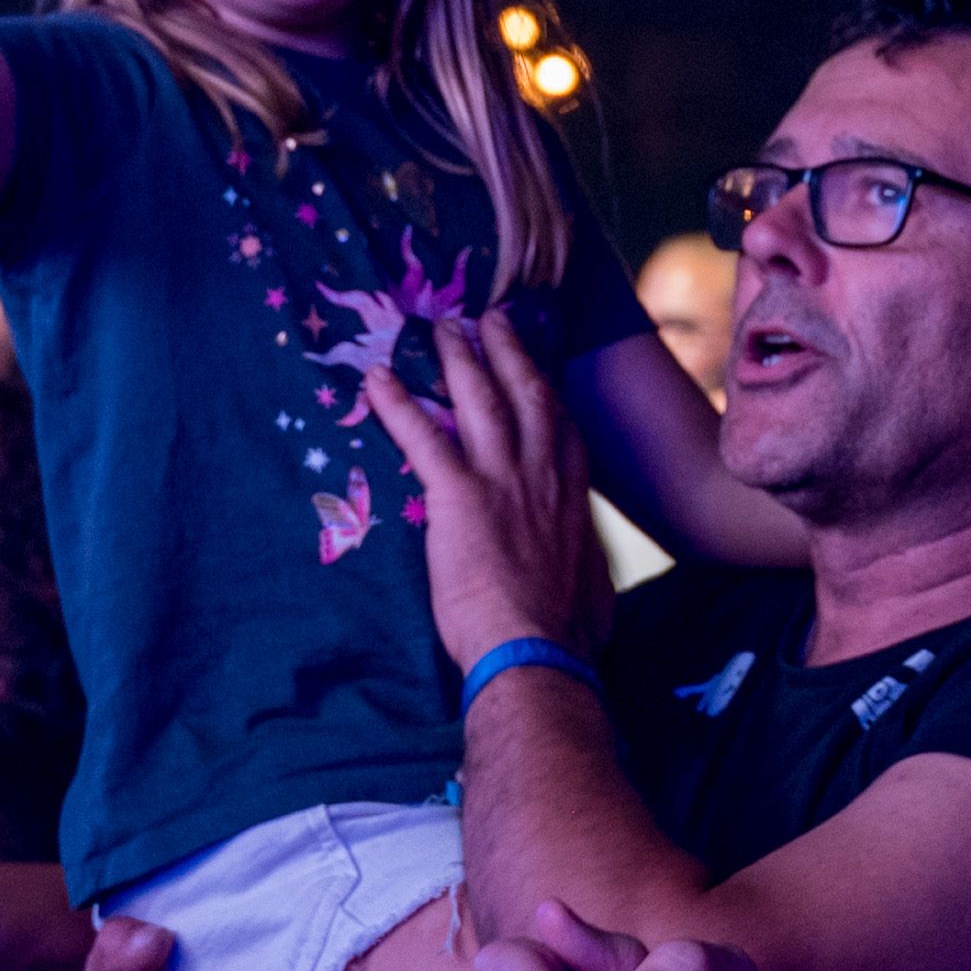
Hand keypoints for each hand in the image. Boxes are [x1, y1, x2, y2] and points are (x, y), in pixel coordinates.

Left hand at [368, 315, 612, 670]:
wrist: (539, 650)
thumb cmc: (567, 635)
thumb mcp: (594, 594)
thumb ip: (586, 572)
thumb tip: (592, 587)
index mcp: (573, 496)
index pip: (561, 426)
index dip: (546, 388)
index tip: (534, 364)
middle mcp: (542, 474)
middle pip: (526, 393)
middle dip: (506, 351)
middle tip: (490, 320)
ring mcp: (502, 479)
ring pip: (479, 399)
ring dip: (459, 358)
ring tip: (440, 328)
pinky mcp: (458, 496)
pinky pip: (422, 438)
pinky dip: (398, 405)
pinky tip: (376, 380)